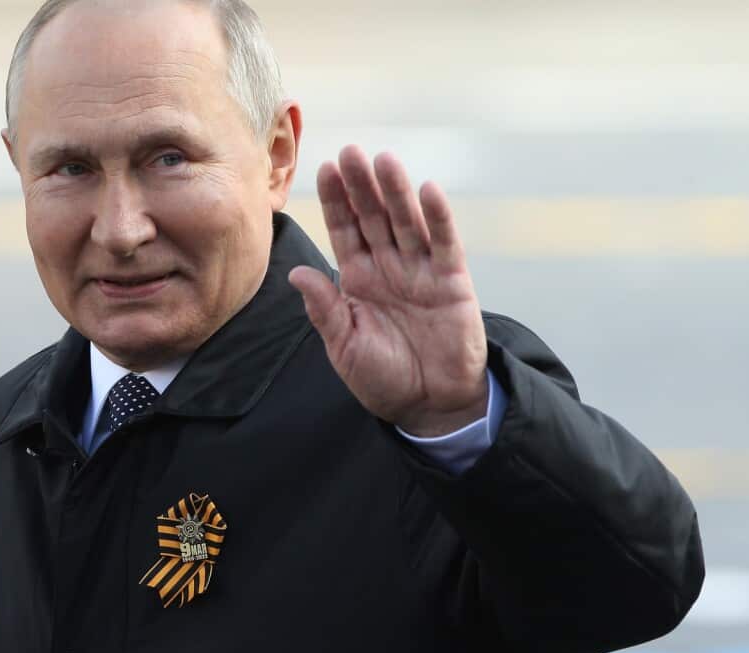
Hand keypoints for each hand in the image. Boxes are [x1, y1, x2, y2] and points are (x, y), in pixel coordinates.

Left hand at [288, 146, 487, 436]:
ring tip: (384, 160)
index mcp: (357, 279)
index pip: (344, 230)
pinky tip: (427, 190)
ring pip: (406, 222)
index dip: (335, 201)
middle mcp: (388, 267)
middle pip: (373, 217)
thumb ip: (325, 309)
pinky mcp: (452, 282)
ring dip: (396, 191)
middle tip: (351, 151)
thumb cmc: (383, 378)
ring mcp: (420, 271)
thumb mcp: (345, 346)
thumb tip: (296, 273)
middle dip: (361, 185)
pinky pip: (444, 243)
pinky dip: (438, 217)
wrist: (429, 406)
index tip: (325, 168)